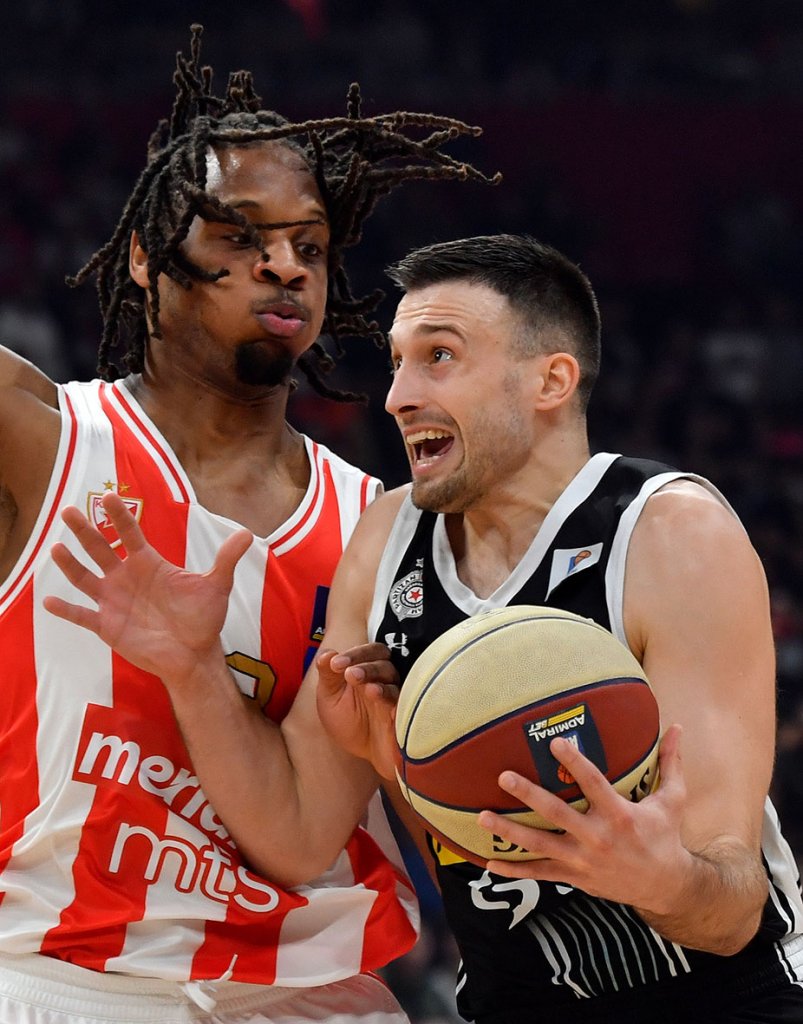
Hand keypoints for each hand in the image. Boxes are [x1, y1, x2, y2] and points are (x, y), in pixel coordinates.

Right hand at [44, 491, 252, 683]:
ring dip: (69, 564)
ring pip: (85, 578)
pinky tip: (48, 601)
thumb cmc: (203, 619)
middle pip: (100, 549)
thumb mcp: (217, 586)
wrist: (194, 655)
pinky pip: (82, 616)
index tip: (108, 497)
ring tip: (57, 548)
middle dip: (85, 530)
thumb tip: (248, 533)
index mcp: (148, 564)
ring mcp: (114, 601)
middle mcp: (126, 577)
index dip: (118, 516)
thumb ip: (226, 559)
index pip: (129, 534)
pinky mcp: (107, 626)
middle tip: (68, 510)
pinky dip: (66, 610)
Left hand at [316, 643, 400, 778]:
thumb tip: (326, 654)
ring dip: (375, 677)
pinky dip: (392, 700)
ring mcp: (395, 696)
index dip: (353, 654)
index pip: (368, 651)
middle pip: (383, 660)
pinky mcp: (404, 715)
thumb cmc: (350, 723)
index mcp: (367, 670)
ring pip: (392, 678)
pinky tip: (378, 698)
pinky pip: (403, 703)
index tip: (335, 663)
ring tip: (362, 684)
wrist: (366, 755)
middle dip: (365, 664)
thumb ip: (327, 675)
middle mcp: (384, 679)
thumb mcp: (330, 698)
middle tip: (349, 673)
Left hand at [478, 725, 691, 914]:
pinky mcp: (575, 878)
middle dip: (529, 795)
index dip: (574, 762)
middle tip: (503, 777)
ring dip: (509, 832)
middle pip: (557, 814)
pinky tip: (489, 864)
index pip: (593, 783)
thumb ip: (671, 762)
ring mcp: (583, 861)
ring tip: (482, 817)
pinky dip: (513, 870)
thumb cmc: (666, 836)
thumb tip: (678, 726)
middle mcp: (598, 839)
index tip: (554, 742)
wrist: (666, 888)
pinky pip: (539, 874)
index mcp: (620, 815)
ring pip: (540, 846)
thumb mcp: (673, 800)